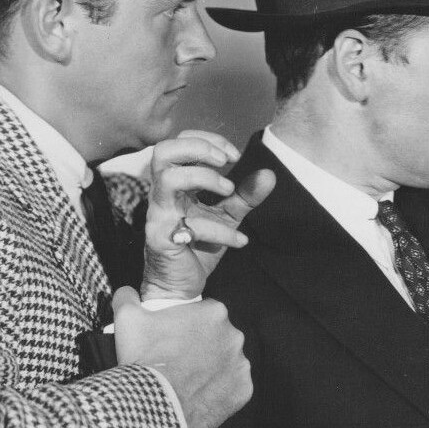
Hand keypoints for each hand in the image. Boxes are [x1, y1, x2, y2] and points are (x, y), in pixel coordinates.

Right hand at [112, 289, 251, 427]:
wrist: (153, 404)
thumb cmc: (144, 360)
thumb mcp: (127, 318)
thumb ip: (128, 297)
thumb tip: (128, 293)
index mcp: (214, 312)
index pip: (204, 314)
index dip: (187, 326)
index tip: (174, 338)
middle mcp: (234, 336)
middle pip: (218, 337)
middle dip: (202, 346)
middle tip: (179, 360)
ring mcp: (241, 364)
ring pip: (226, 362)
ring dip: (211, 368)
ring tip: (187, 379)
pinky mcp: (243, 390)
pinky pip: (233, 388)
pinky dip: (220, 391)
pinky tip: (199, 394)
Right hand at [141, 130, 275, 300]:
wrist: (180, 287)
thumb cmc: (199, 247)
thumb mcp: (227, 216)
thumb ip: (245, 196)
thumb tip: (269, 174)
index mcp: (175, 183)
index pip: (179, 142)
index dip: (208, 140)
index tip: (234, 156)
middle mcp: (162, 195)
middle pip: (163, 150)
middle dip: (199, 148)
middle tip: (226, 163)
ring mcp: (159, 215)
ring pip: (168, 178)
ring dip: (204, 178)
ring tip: (229, 190)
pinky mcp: (162, 238)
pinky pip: (189, 226)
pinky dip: (220, 230)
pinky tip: (239, 240)